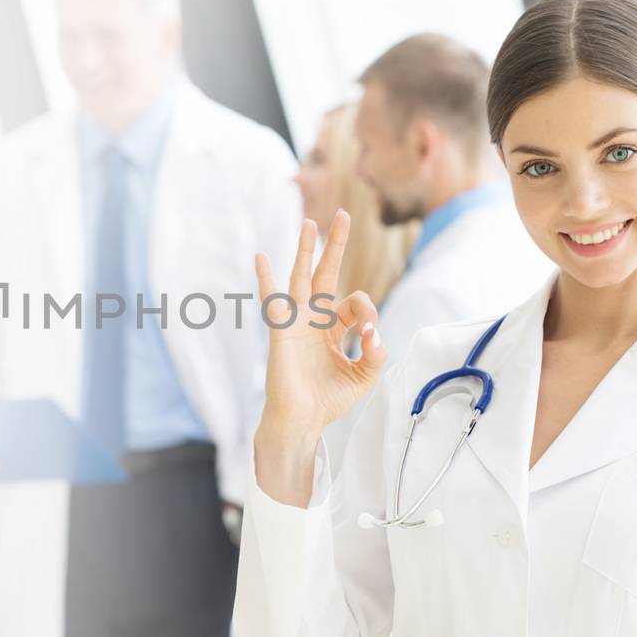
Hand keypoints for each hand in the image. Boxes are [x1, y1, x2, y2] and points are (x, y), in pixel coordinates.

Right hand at [253, 210, 388, 505]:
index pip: (355, 302)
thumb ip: (375, 354)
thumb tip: (373, 333)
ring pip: (302, 277)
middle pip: (327, 273)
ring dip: (307, 250)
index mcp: (334, 328)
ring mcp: (297, 323)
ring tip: (310, 223)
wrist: (302, 421)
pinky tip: (261, 257)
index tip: (368, 337)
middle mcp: (315, 320)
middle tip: (344, 215)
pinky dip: (266, 279)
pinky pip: (273, 300)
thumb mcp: (364, 376)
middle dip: (335, 245)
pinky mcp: (282, 332)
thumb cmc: (328, 400)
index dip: (367, 312)